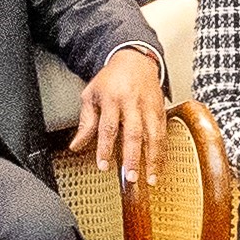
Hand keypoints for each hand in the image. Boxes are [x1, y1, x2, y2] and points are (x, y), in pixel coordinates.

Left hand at [69, 48, 166, 192]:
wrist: (134, 60)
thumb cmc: (111, 80)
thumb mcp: (91, 95)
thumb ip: (86, 122)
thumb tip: (76, 146)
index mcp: (112, 99)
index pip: (108, 127)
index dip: (105, 148)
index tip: (103, 166)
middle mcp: (133, 103)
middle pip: (134, 133)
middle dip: (133, 157)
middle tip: (130, 177)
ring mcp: (149, 107)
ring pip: (154, 136)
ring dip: (153, 159)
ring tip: (150, 179)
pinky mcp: (161, 110)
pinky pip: (163, 134)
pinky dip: (162, 152)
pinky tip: (159, 167)